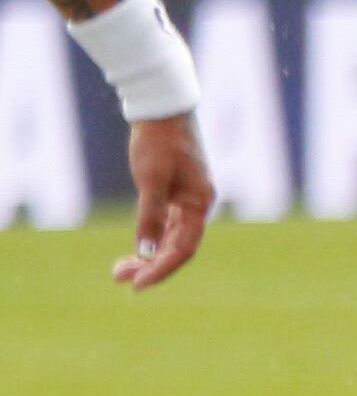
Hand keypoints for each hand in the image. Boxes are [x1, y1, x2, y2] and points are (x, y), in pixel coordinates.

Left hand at [112, 112, 212, 288]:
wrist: (163, 109)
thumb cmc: (159, 142)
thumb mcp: (151, 180)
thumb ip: (150, 217)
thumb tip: (146, 252)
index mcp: (199, 204)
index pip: (183, 249)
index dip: (161, 270)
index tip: (136, 286)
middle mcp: (198, 205)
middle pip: (177, 246)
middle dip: (149, 265)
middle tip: (119, 277)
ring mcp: (189, 198)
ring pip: (171, 237)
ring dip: (148, 254)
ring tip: (120, 268)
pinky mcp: (178, 190)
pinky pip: (168, 224)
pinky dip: (152, 237)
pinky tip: (137, 246)